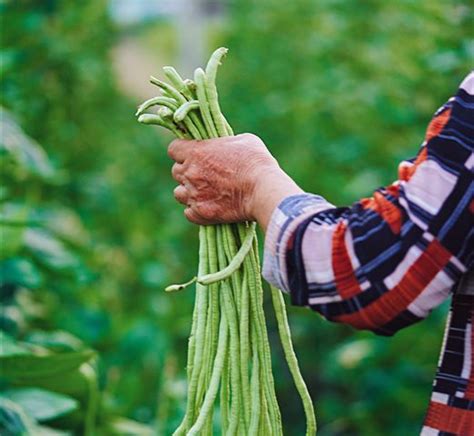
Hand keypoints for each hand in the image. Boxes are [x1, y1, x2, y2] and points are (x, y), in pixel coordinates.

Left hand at [167, 133, 302, 228]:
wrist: (263, 190)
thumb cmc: (256, 161)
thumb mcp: (243, 140)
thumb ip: (225, 142)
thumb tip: (223, 145)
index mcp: (196, 152)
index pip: (173, 149)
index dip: (182, 151)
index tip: (192, 154)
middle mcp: (190, 173)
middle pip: (176, 172)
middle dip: (187, 172)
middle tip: (203, 174)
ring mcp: (194, 195)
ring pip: (179, 193)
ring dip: (188, 192)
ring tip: (204, 192)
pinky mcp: (201, 213)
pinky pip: (188, 213)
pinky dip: (196, 210)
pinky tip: (208, 206)